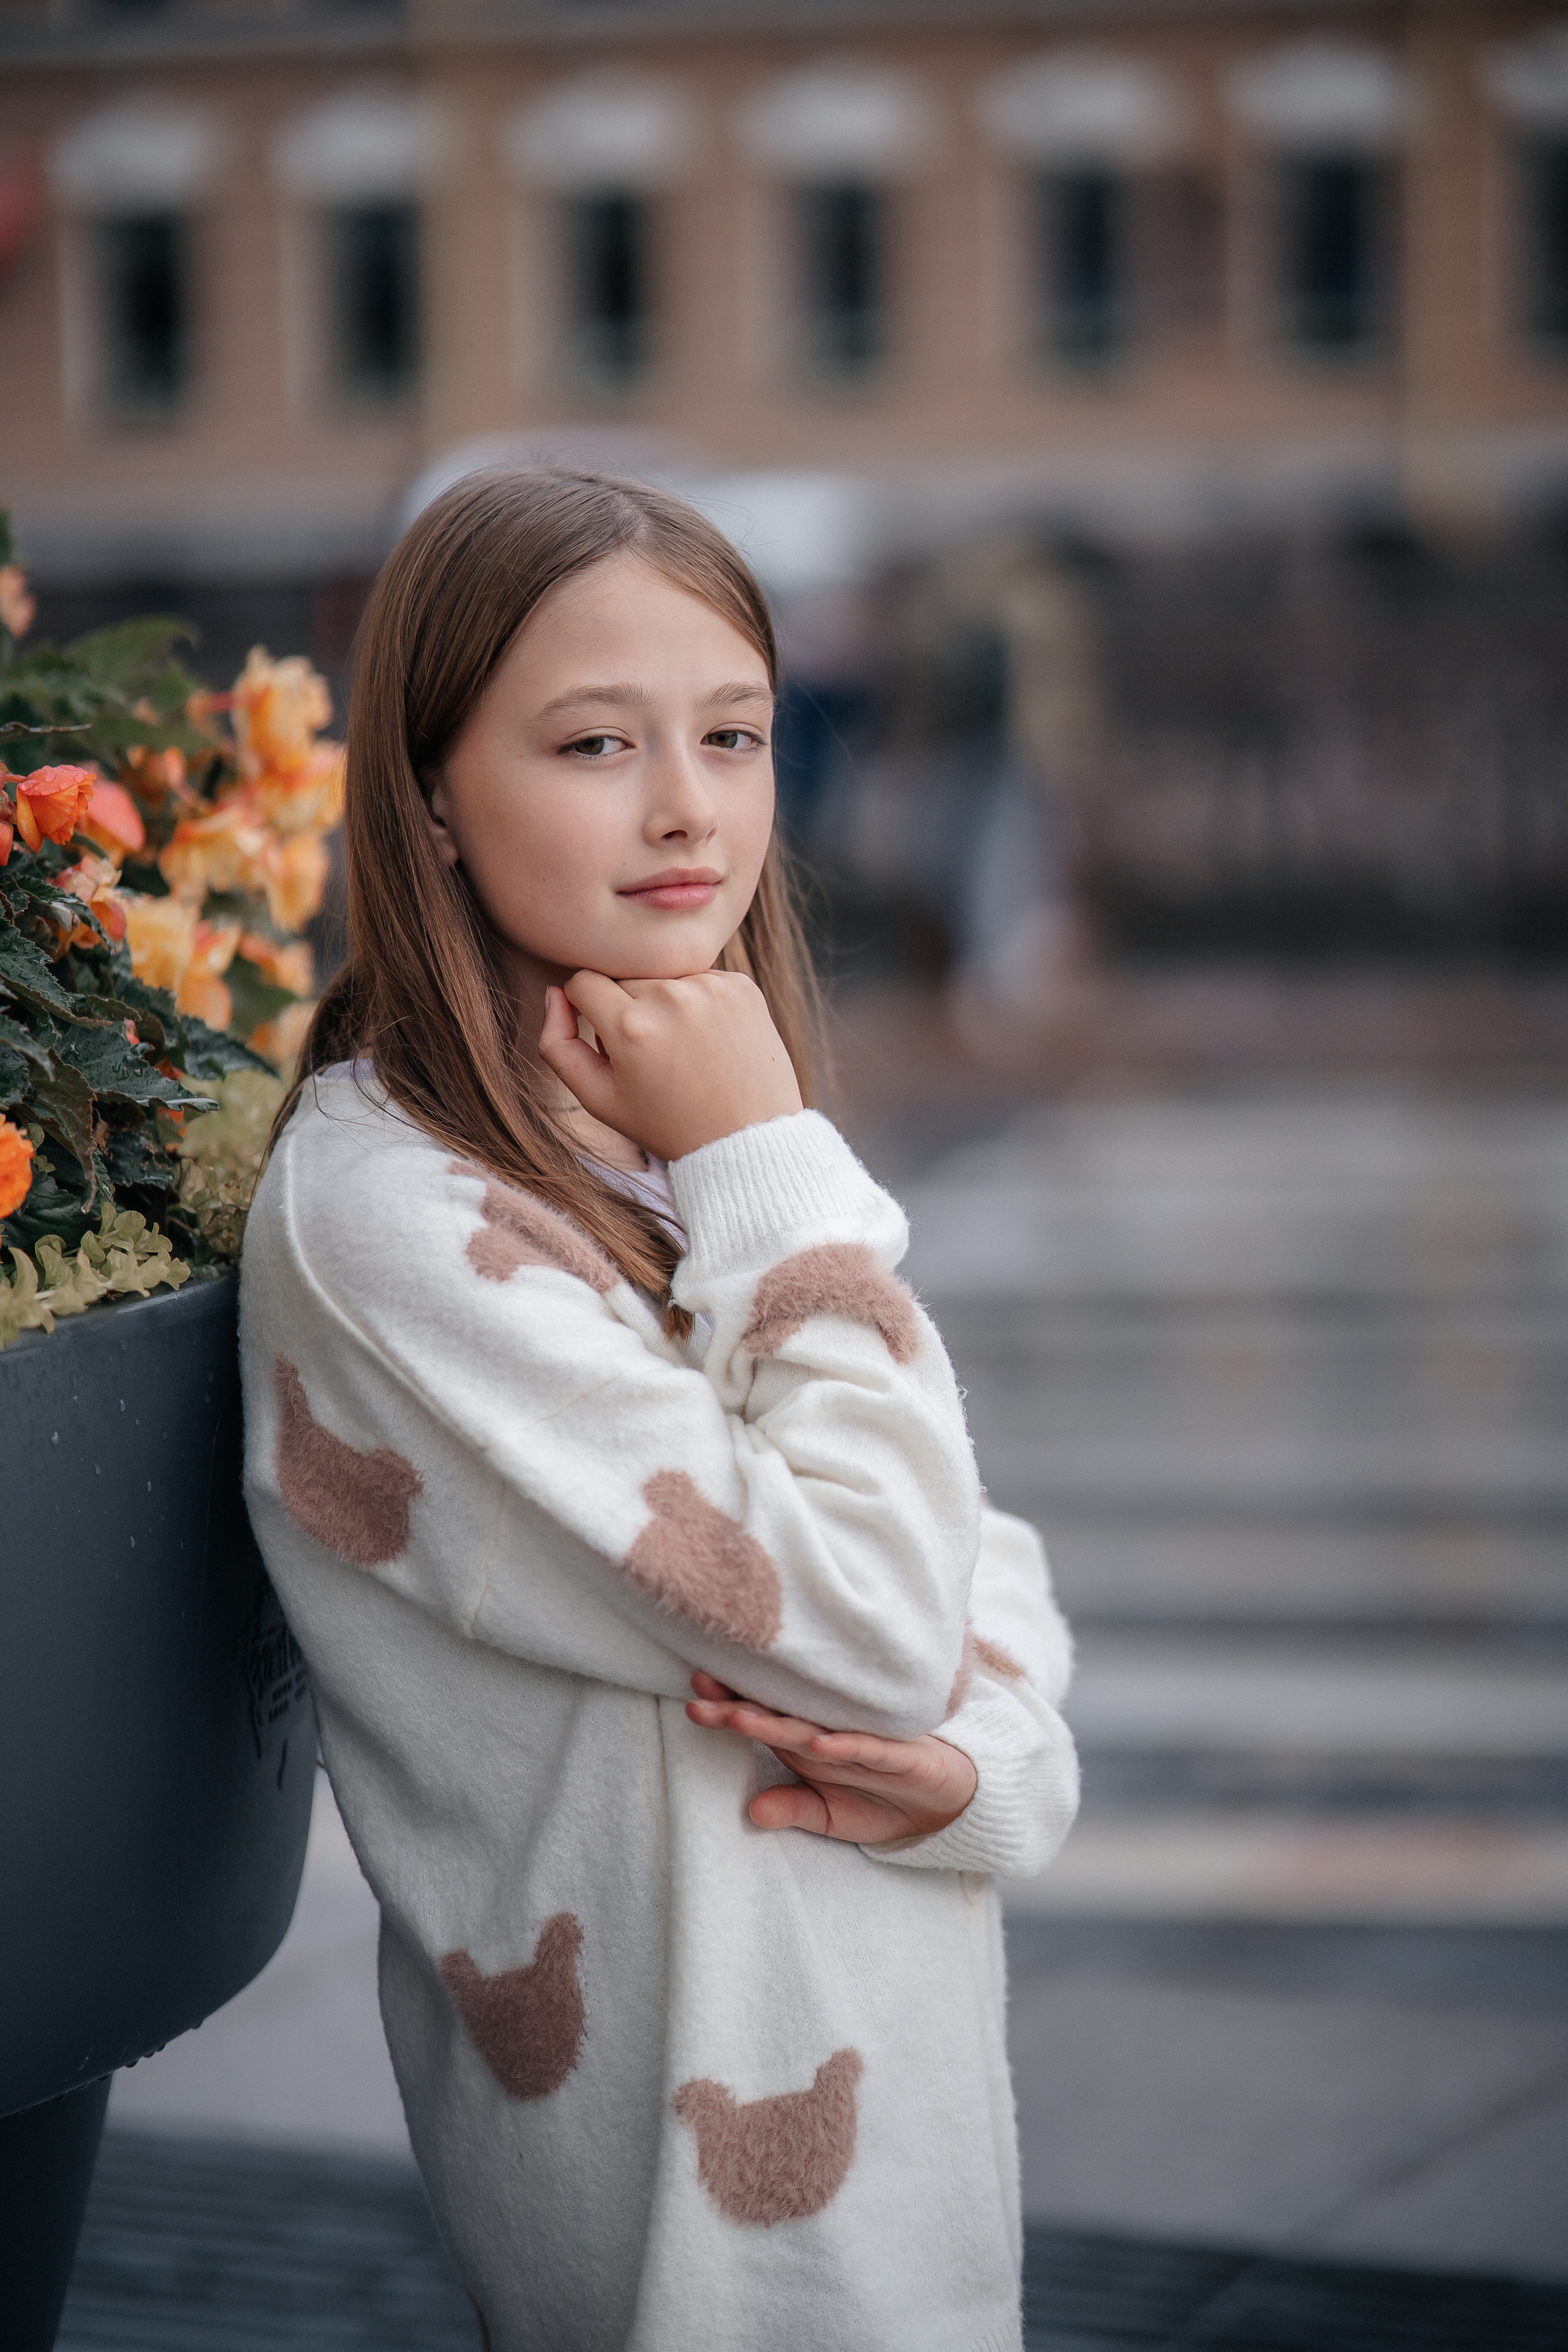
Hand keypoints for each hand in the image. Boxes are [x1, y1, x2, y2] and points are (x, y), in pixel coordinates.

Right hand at [539, 971, 802, 1162]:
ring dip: (663, 1002)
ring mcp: (711, 987)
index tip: (608, 1039)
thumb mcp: (598, 1099)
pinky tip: (709, 1040)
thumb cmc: (666, 1123)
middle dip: (626, 1007)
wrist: (744, 1138)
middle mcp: (671, 997)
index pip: (583, 982)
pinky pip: (700, 977)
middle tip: (650, 1053)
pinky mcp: (741, 985)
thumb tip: (555, 991)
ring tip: (682, 1048)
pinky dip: (698, 1001)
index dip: (586, 1010)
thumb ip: (557, 1044)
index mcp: (630, 1026)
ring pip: (662, 975)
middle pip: (624, 977)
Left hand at [686, 1671, 977, 1845]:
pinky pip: (867, 1747)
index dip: (729, 1711)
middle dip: (738, 1704)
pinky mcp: (898, 1753)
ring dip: (777, 1721)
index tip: (694, 1702)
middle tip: (698, 1688)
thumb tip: (750, 1813)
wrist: (945, 1803)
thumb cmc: (881, 1799)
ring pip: (814, 1727)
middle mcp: (830, 1734)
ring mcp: (863, 1740)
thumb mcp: (831, 1817)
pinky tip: (817, 1743)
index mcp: (808, 1745)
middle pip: (778, 1717)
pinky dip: (843, 1744)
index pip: (763, 1723)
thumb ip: (794, 1810)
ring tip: (738, 1716)